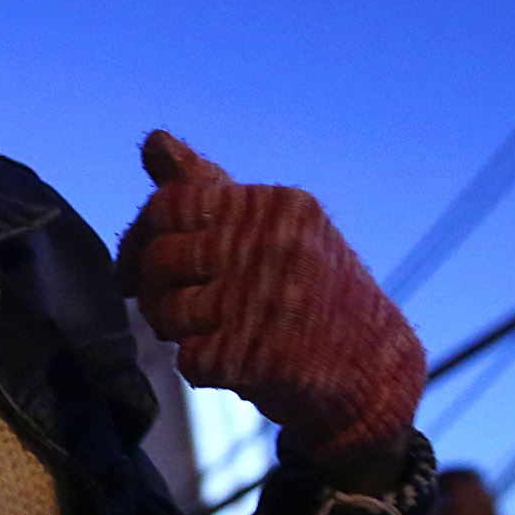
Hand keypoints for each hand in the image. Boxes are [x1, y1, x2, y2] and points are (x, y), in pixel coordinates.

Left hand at [118, 131, 425, 476]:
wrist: (376, 372)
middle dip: (152, 290)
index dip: (139, 238)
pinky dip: (201, 367)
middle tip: (174, 310)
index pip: (170, 204)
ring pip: (167, 312)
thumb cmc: (312, 293)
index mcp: (278, 206)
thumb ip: (208, 189)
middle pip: (160, 259)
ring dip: (175, 332)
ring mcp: (270, 302)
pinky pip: (189, 359)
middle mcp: (277, 246)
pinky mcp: (260, 358)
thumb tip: (154, 141)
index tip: (137, 268)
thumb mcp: (273, 229)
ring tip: (211, 334)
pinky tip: (236, 363)